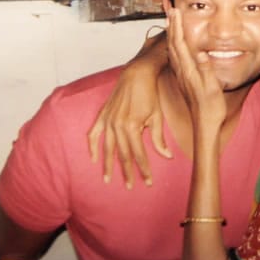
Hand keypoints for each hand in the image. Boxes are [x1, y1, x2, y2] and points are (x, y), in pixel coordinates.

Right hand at [87, 31, 171, 187]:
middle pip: (122, 155)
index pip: (138, 155)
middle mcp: (118, 126)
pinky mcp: (103, 115)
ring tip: (108, 179)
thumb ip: (159, 139)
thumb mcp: (157, 117)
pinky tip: (93, 159)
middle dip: (127, 172)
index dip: (143, 170)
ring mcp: (108, 120)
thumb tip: (166, 157)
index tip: (147, 182)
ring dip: (108, 165)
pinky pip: (93, 134)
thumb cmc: (150, 94)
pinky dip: (92, 147)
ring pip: (107, 148)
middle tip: (130, 186)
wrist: (137, 73)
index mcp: (132, 127)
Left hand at [164, 7, 225, 135]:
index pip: (180, 44)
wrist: (204, 125)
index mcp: (189, 70)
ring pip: (172, 51)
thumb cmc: (211, 108)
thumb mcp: (213, 88)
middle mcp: (182, 71)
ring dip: (171, 35)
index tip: (176, 12)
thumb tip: (202, 54)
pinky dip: (174, 46)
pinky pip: (175, 58)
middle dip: (172, 26)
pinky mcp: (183, 80)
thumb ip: (207, 71)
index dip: (177, 26)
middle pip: (173, 44)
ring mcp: (182, 76)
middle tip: (171, 11)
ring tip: (171, 22)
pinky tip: (175, 45)